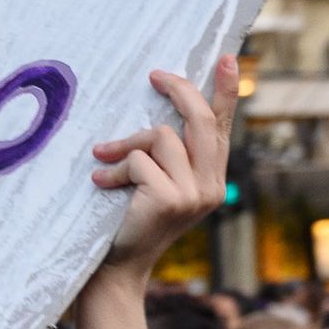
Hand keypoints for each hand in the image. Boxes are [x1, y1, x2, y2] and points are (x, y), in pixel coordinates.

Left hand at [92, 57, 238, 281]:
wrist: (116, 270)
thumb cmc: (129, 223)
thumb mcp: (156, 187)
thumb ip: (169, 157)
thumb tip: (163, 116)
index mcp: (212, 180)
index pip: (222, 128)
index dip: (226, 91)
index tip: (226, 58)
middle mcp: (211, 186)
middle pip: (200, 120)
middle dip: (178, 91)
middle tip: (155, 76)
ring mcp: (193, 194)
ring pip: (162, 138)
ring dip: (126, 145)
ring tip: (103, 158)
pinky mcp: (169, 199)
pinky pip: (139, 161)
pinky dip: (115, 169)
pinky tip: (102, 184)